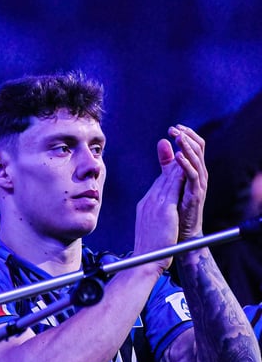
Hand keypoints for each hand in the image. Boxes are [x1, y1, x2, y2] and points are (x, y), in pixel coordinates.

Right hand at [133, 141, 185, 272]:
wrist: (145, 261)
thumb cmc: (149, 250)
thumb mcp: (150, 228)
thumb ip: (153, 216)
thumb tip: (158, 213)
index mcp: (145, 206)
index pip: (159, 184)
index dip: (167, 168)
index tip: (172, 155)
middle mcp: (148, 202)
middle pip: (163, 177)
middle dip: (171, 159)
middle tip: (176, 140)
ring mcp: (154, 205)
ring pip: (168, 179)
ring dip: (176, 162)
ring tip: (183, 147)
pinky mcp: (163, 210)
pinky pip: (173, 189)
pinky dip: (178, 175)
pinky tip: (184, 166)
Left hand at [158, 124, 206, 240]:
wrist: (178, 233)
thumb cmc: (175, 207)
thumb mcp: (170, 179)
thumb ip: (166, 162)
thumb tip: (163, 141)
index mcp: (193, 170)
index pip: (193, 147)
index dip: (185, 136)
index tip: (173, 127)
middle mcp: (198, 175)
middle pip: (198, 150)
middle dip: (187, 138)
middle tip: (175, 129)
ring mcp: (198, 185)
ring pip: (197, 161)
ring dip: (187, 148)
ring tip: (179, 138)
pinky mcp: (195, 195)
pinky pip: (193, 177)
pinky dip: (186, 165)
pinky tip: (178, 157)